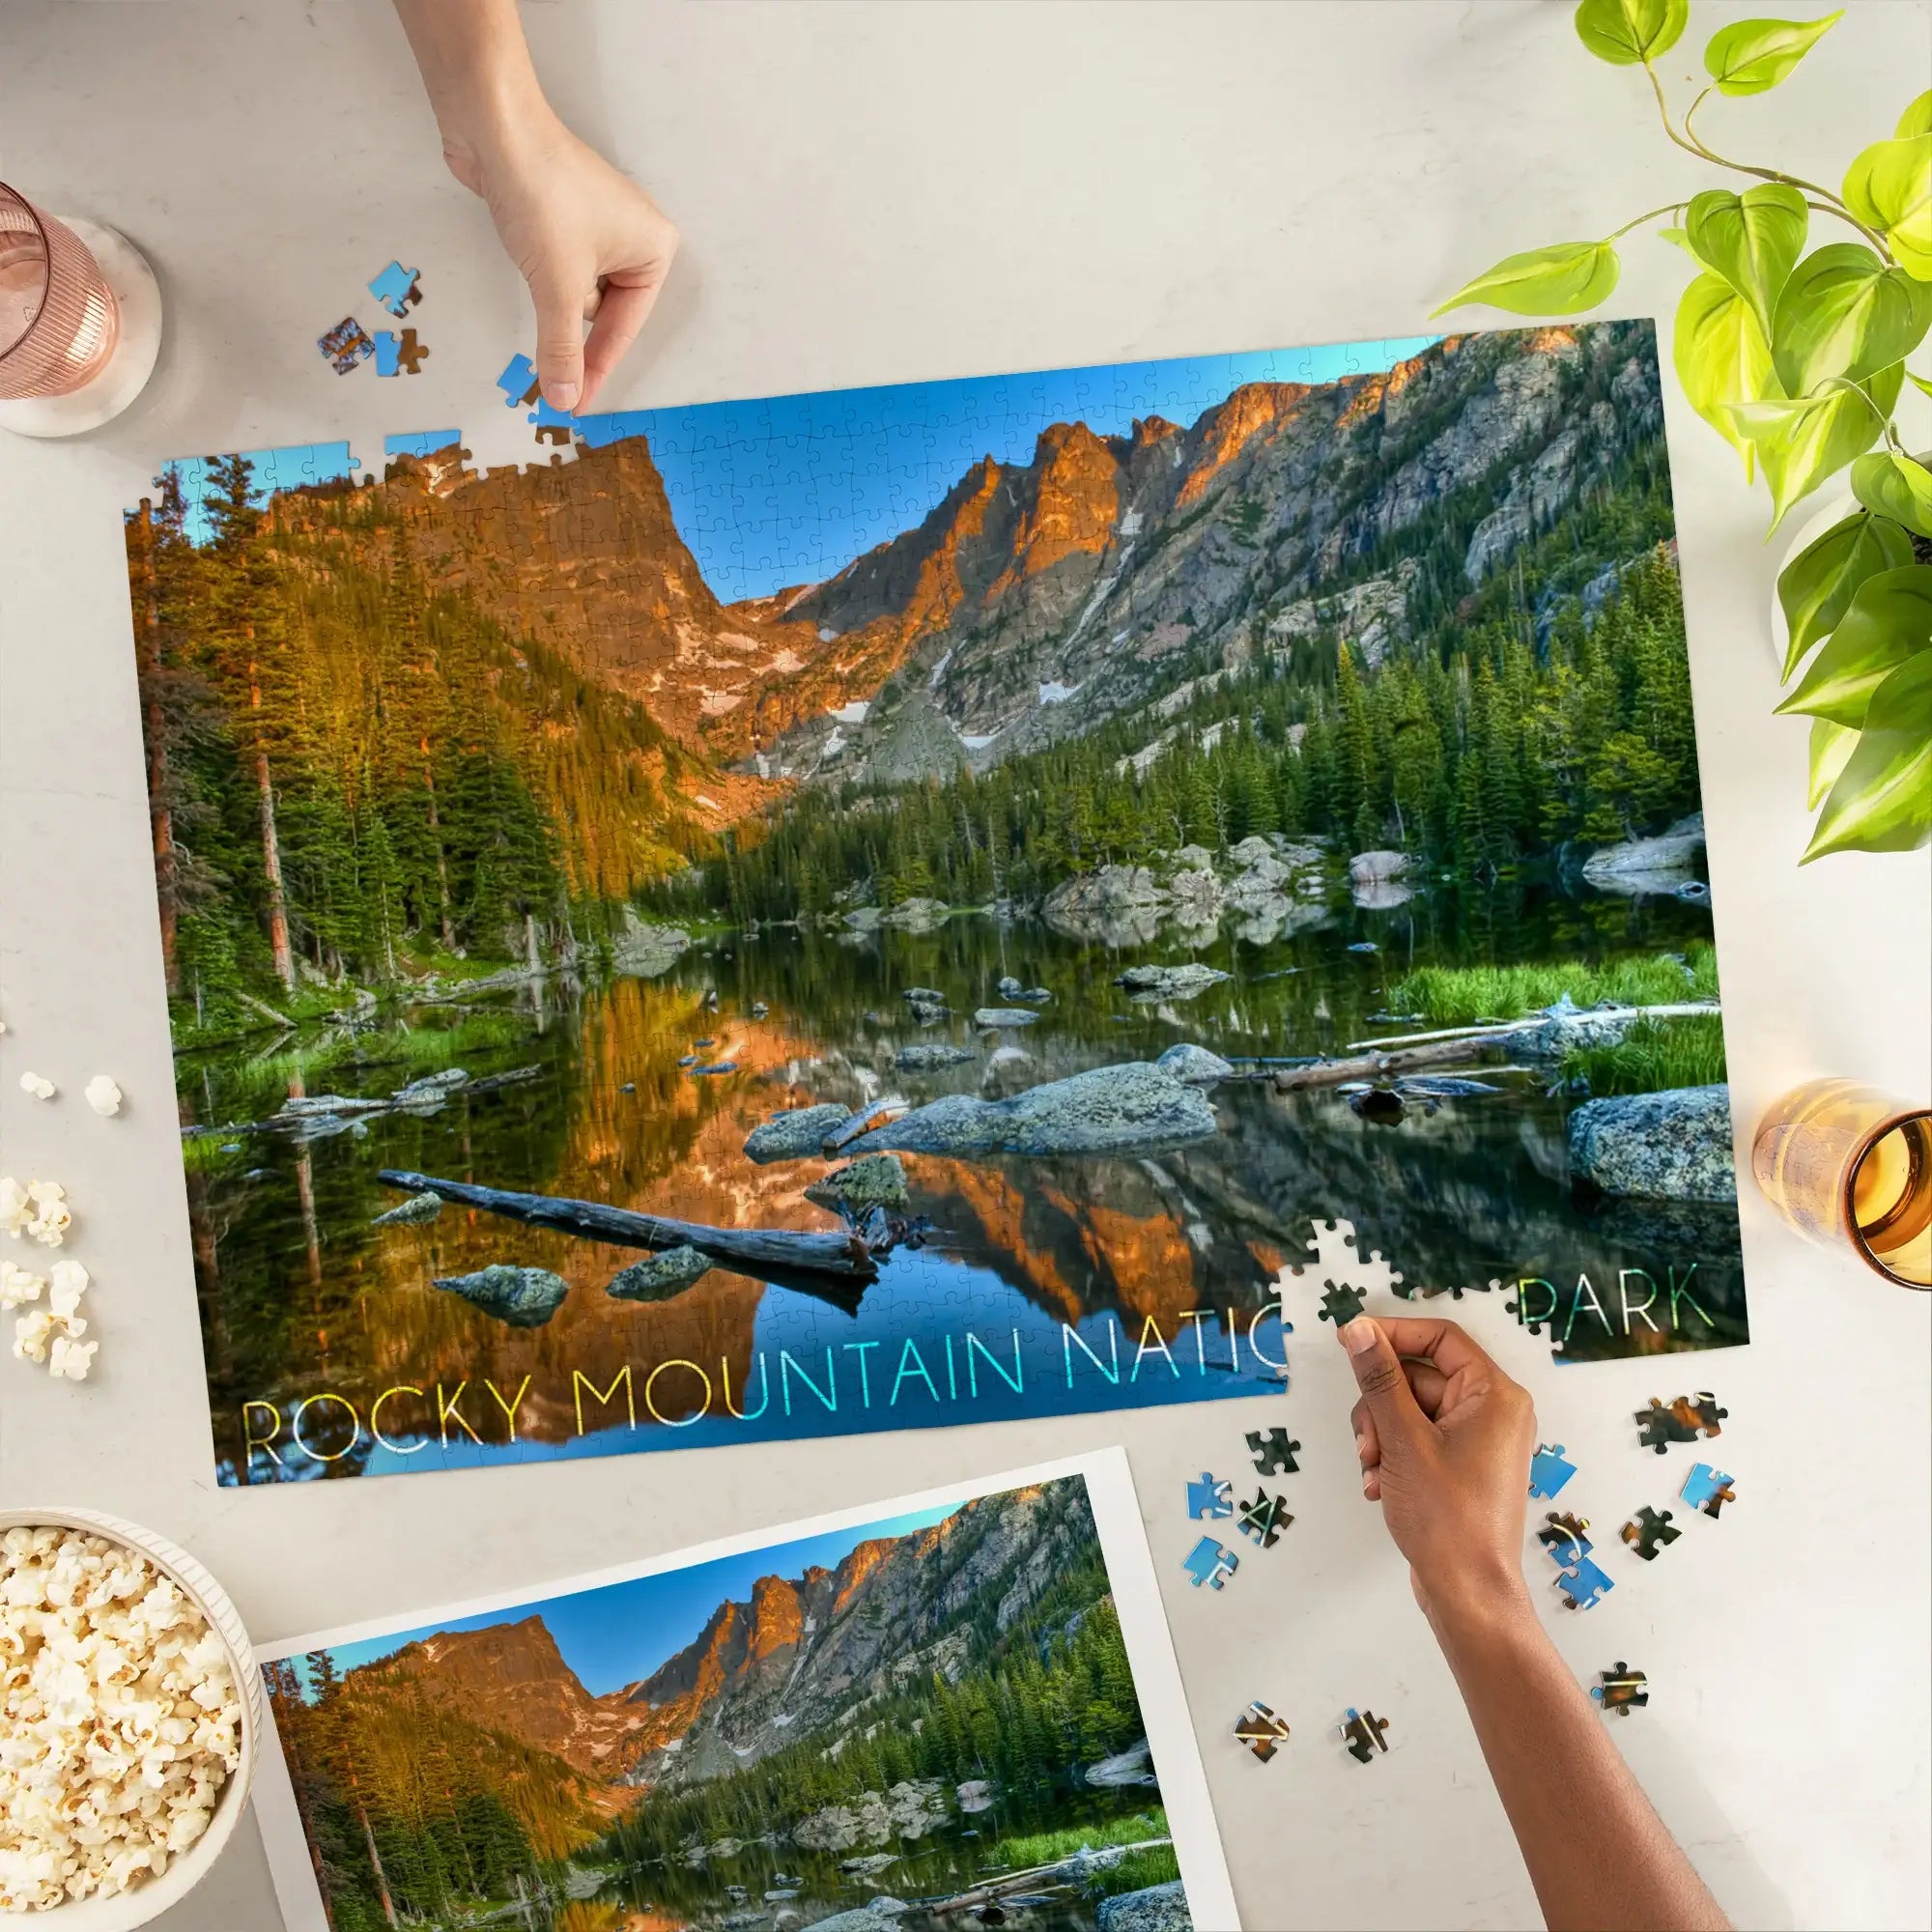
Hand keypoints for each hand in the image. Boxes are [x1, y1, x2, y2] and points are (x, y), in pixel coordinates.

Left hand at [445, 109, 678, 413]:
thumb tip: (563, 399)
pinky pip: (559, 268)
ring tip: (539, 282)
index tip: (575, 406)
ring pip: (578, 291)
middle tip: (553, 380)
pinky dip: (543, 278)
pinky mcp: (563, 217)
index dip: (595, 370)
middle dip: (574, 330)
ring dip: (554, 298)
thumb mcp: (558, 287)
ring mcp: (597, 225)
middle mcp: (634, 237)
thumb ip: (562, 348)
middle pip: (604, 313)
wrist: (496, 128)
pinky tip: (529, 263)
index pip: (624, 328)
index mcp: (654, 250)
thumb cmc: (543, 194)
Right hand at [1339, 1313, 1537, 1625]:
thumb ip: (1380, 1379)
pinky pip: (1418, 1439)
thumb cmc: (1447, 1517)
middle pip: (1418, 1377)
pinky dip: (1392, 1455)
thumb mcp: (1404, 1440)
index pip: (1440, 1337)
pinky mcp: (1462, 1467)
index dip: (1391, 1333)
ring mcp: (1478, 1441)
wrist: (1468, 1593)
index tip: (1349, 1342)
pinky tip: (1379, 1485)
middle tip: (1366, 1442)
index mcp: (1494, 1395)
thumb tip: (1359, 1329)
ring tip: (1372, 1470)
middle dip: (1379, 1407)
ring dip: (1380, 1435)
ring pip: (1410, 1410)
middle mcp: (1492, 1411)